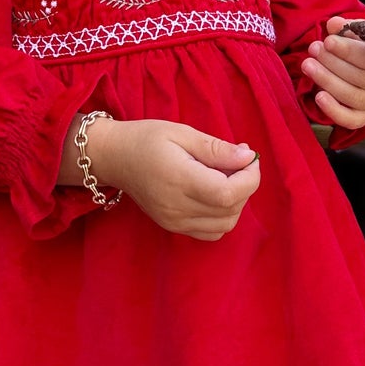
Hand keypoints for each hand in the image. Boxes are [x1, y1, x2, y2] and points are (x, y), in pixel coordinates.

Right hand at [96, 118, 260, 239]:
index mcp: (179, 179)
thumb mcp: (182, 133)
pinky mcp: (173, 227)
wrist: (115, 158)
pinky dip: (223, 216)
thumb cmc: (146, 139)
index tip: (249, 158)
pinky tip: (216, 195)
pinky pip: (211, 232)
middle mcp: (176, 207)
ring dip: (237, 202)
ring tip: (227, 177)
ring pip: (225, 224)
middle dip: (246, 185)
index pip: (228, 193)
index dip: (249, 178)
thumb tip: (248, 157)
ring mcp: (174, 221)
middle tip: (238, 161)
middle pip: (230, 210)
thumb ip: (216, 148)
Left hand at [301, 16, 364, 129]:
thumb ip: (350, 28)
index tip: (328, 40)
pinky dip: (334, 110)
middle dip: (334, 63)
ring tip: (308, 65)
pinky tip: (318, 96)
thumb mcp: (364, 34)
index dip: (350, 51)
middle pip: (363, 78)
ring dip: (328, 81)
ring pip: (354, 96)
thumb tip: (333, 24)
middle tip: (314, 49)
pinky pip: (352, 120)